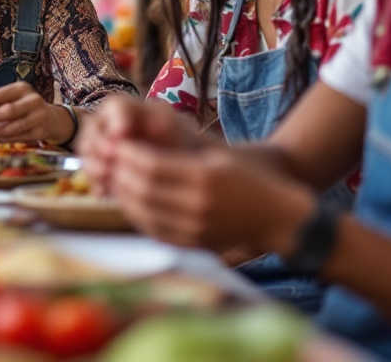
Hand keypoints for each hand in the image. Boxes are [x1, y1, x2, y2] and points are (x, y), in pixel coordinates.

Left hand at [0, 82, 72, 143]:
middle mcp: (33, 100)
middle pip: (10, 110)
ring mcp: (39, 116)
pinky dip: (6, 138)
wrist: (51, 119)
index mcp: (22, 88)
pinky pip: (20, 137)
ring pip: (15, 126)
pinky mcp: (41, 131)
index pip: (3, 93)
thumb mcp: (9, 97)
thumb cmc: (22, 106)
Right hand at [77, 95, 201, 194]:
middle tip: (107, 165)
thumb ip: (162, 127)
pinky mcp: (107, 168)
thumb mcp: (182, 138)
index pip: (116, 106)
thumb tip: (130, 132)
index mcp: (138, 112)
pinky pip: (92, 172)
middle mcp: (117, 125)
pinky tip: (105, 193)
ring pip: (87, 149)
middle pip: (93, 127)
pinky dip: (96, 182)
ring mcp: (108, 146)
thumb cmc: (192, 153)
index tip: (120, 139)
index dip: (114, 121)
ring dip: (92, 165)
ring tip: (106, 181)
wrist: (196, 179)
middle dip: (97, 146)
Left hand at [109, 141, 313, 252]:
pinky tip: (133, 202)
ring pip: (142, 212)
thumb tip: (138, 152)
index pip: (150, 165)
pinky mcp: (193, 244)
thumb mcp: (219, 158)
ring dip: (123, 195)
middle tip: (111, 161)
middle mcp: (196, 205)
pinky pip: (154, 230)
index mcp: (204, 176)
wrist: (279, 219)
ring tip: (117, 179)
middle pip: (141, 189)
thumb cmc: (251, 181)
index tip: (118, 144)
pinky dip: (137, 215)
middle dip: (120, 173)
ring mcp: (194, 228)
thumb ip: (180, 156)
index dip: (128, 154)